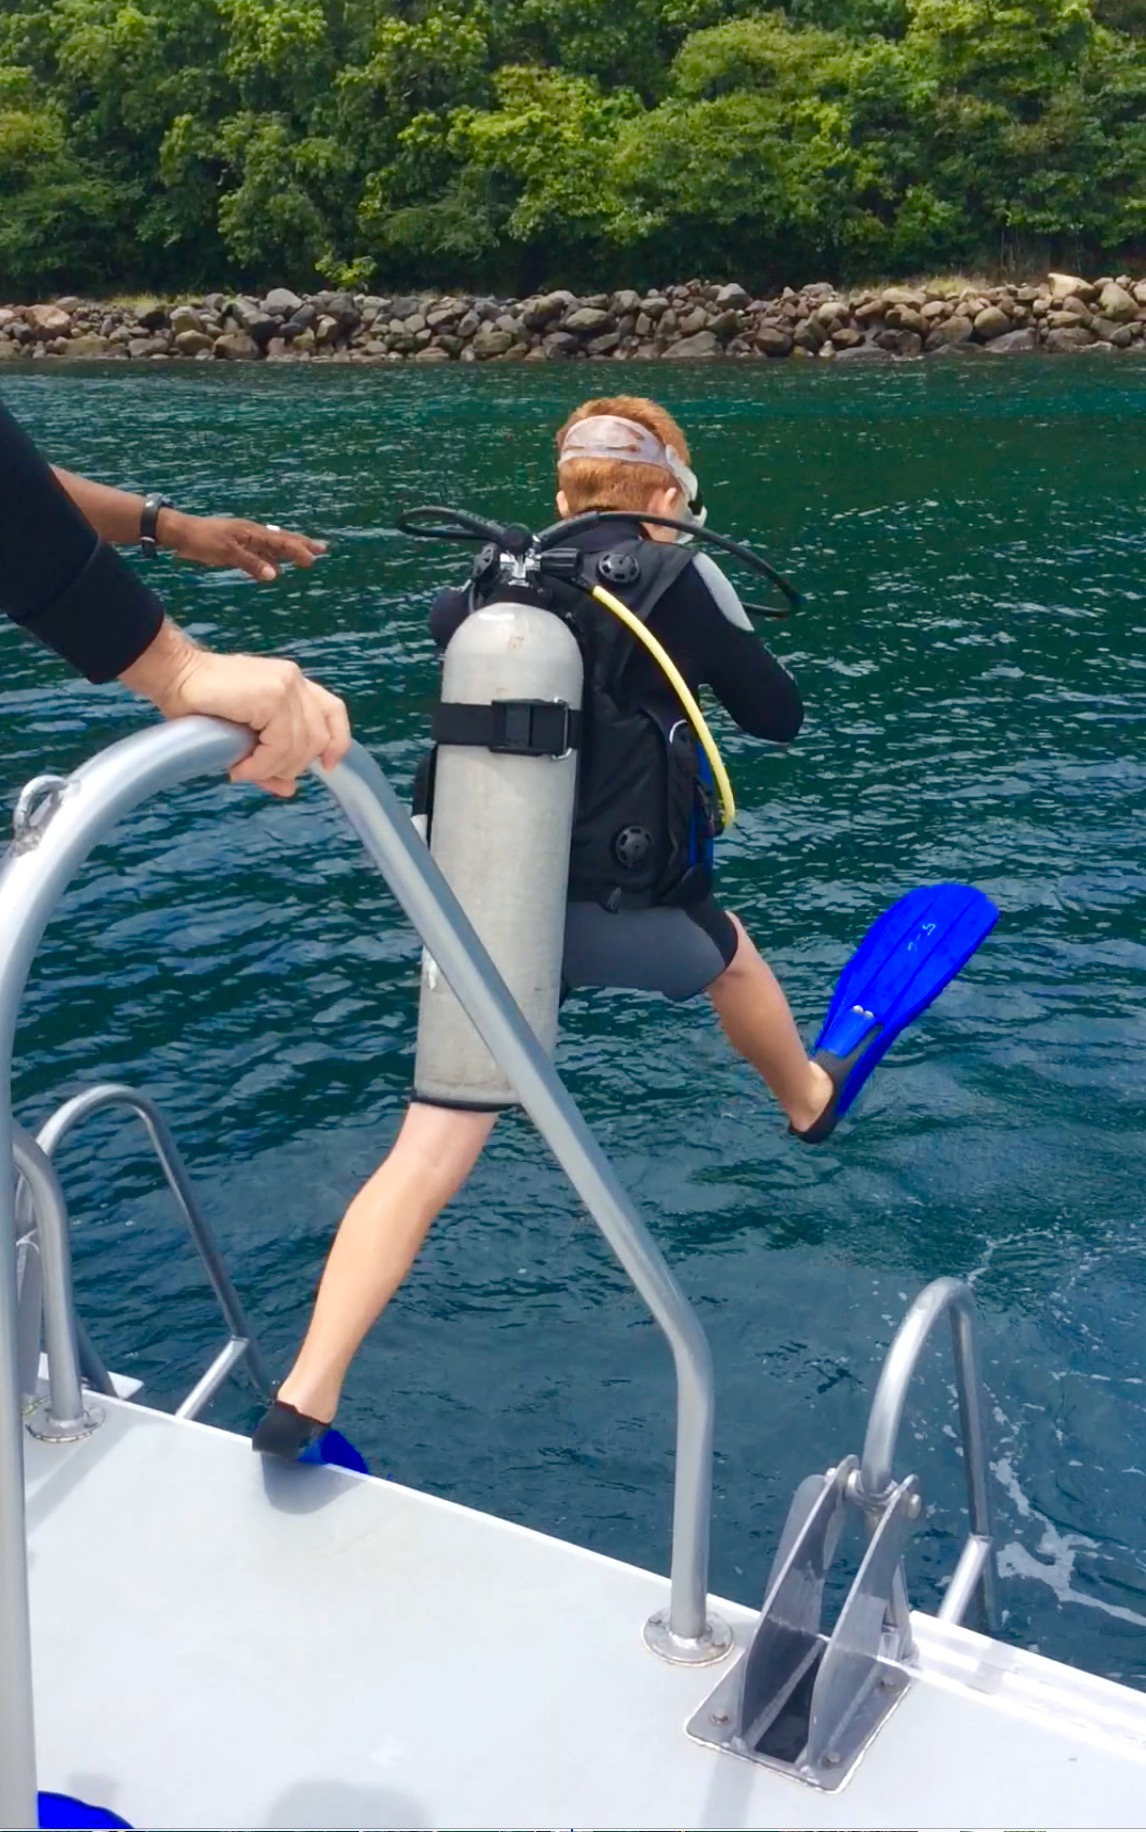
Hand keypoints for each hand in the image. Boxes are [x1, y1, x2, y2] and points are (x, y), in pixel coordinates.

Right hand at [120, 620, 350, 796]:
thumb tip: (289, 789)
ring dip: (271, 768)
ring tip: (243, 769)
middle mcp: (295, 681)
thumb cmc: (201, 704)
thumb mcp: (243, 737)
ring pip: (300, 746)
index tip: (327, 765)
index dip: (337, 741)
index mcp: (293, 684)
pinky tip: (240, 765)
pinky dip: (261, 764)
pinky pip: (280, 745)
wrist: (173, 676)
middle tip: (256, 770)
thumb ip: (270, 760)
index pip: (333, 712)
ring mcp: (286, 686)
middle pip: (317, 738)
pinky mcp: (273, 696)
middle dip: (290, 765)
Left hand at [159, 509, 326, 581]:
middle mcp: (253, 534)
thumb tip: (276, 575)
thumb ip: (251, 564)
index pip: (281, 542)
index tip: (313, 560)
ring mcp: (246, 541)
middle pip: (283, 540)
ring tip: (307, 557)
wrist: (181, 534)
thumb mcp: (226, 553)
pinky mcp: (238, 549)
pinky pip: (262, 555)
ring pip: (274, 547)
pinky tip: (280, 568)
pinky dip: (274, 560)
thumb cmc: (202, 540)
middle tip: (323, 549)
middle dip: (303, 545)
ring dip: (291, 552)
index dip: (298, 550)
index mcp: (252, 532)